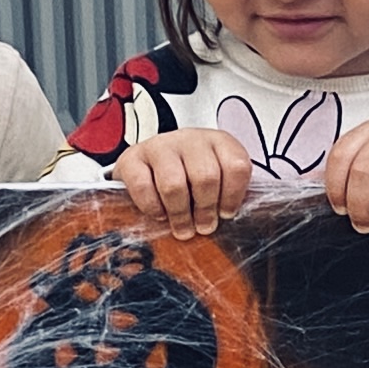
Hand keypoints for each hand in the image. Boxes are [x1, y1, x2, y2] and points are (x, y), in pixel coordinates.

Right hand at [114, 128, 250, 237]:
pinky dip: (152, 207)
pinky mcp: (132, 157)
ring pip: (174, 184)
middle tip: (203, 227)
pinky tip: (159, 214)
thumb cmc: (190, 180)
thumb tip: (229, 222)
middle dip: (205, 209)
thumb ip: (226, 196)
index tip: (226, 214)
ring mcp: (160, 145)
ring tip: (182, 228)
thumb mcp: (216, 182)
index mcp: (219, 142)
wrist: (150, 166)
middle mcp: (190, 139)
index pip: (236, 166)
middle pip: (205, 177)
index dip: (232, 196)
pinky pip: (143, 186)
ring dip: (180, 213)